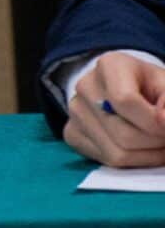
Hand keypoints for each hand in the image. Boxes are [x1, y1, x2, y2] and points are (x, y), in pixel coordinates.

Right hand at [63, 52, 164, 166]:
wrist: (126, 88)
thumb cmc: (151, 87)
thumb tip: (163, 123)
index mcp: (110, 65)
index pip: (125, 101)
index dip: (154, 121)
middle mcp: (85, 86)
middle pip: (124, 134)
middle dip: (155, 142)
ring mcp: (74, 111)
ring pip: (116, 153)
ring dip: (147, 156)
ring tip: (157, 143)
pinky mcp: (71, 133)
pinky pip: (106, 161)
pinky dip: (131, 161)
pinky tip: (140, 149)